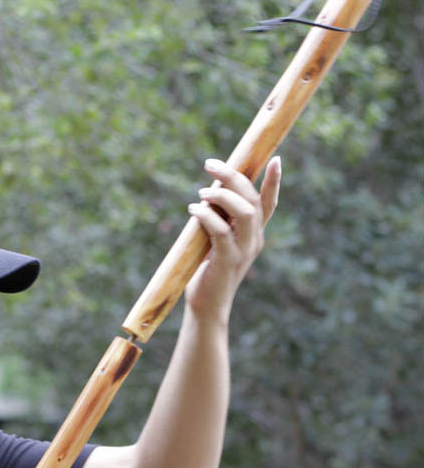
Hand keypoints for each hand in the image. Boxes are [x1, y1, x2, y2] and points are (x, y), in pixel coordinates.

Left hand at [184, 156, 280, 323]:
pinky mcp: (227, 261)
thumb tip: (208, 193)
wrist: (207, 308)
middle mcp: (254, 240)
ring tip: (201, 192)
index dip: (273, 182)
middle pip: (252, 200)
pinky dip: (206, 216)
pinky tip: (193, 211)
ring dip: (221, 195)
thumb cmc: (207, 273)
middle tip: (210, 164)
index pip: (269, 204)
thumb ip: (219, 221)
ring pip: (243, 212)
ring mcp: (243, 251)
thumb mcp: (216, 242)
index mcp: (254, 235)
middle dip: (233, 176)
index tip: (275, 159)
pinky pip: (220, 231)